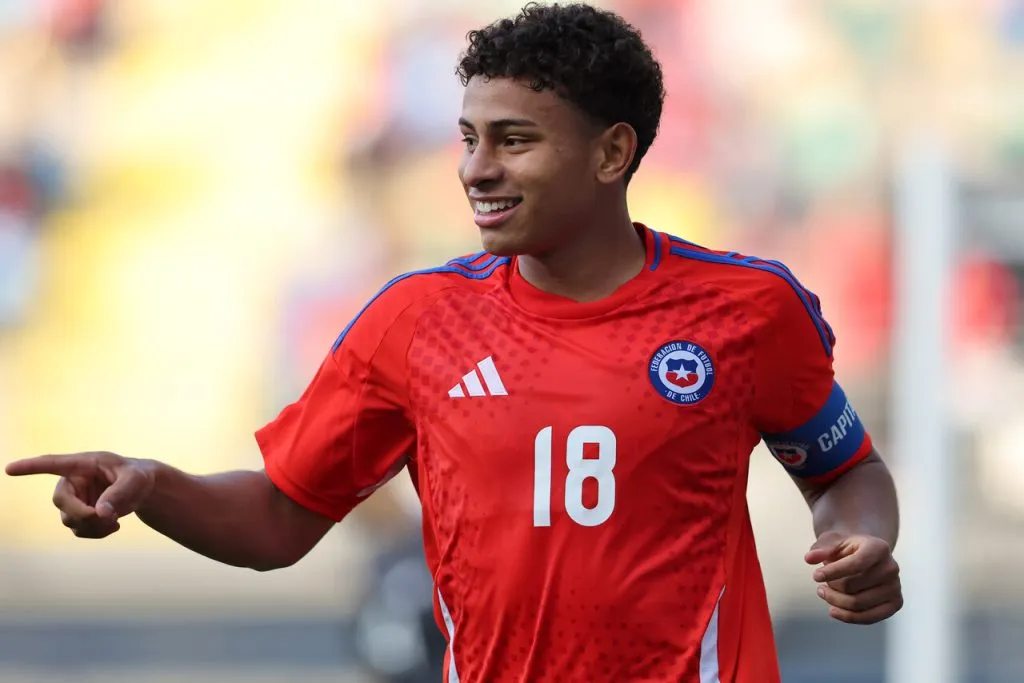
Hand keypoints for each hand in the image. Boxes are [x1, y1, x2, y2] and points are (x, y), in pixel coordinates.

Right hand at [5, 452, 155, 538]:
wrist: (142, 489)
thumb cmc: (137, 476)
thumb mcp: (135, 481)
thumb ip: (119, 494)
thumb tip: (100, 513)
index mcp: (83, 464)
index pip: (53, 464)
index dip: (31, 467)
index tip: (9, 469)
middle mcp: (73, 481)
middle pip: (61, 501)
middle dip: (82, 514)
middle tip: (106, 518)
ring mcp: (73, 500)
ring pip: (70, 520)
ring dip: (92, 525)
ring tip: (115, 520)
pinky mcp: (79, 515)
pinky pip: (79, 530)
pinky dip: (96, 532)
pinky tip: (113, 525)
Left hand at [805, 531, 902, 624]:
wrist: (865, 555)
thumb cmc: (847, 548)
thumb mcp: (832, 540)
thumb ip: (821, 548)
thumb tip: (809, 559)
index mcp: (879, 547)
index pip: (856, 564)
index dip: (833, 572)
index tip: (815, 576)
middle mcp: (891, 567)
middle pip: (853, 586)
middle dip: (831, 586)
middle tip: (821, 585)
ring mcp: (895, 586)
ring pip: (858, 604)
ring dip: (835, 601)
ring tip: (824, 593)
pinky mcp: (895, 603)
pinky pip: (870, 618)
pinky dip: (848, 616)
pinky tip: (833, 610)